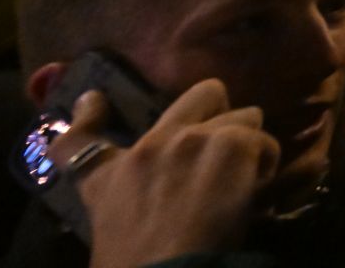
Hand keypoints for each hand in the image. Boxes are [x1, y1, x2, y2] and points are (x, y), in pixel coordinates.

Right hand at [53, 79, 278, 267]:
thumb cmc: (136, 264)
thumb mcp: (110, 229)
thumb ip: (121, 197)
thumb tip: (151, 191)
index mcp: (109, 173)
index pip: (79, 138)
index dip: (87, 113)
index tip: (92, 100)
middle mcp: (154, 145)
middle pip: (206, 93)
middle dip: (220, 115)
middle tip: (220, 153)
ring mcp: (193, 139)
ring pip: (246, 116)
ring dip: (248, 144)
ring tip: (241, 180)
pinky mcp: (230, 146)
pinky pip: (263, 142)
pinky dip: (265, 165)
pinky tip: (255, 195)